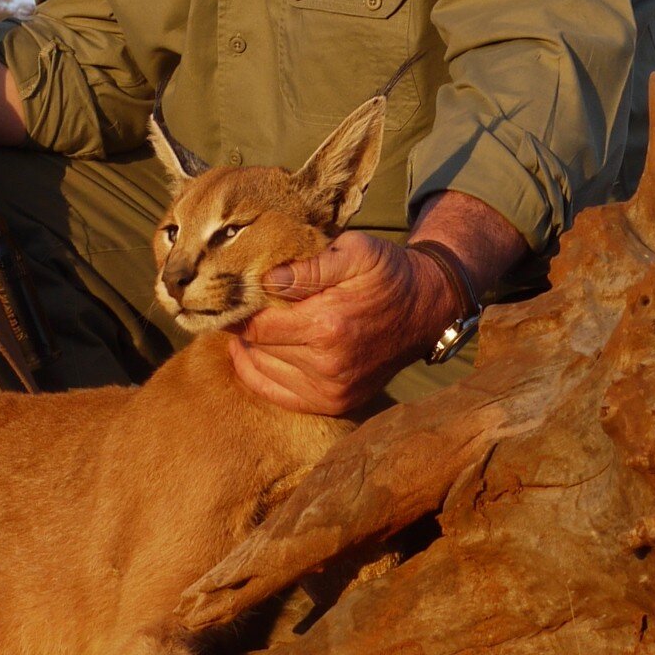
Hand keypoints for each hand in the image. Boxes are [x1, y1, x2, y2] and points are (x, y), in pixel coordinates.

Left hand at [231, 233, 456, 416]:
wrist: (425, 309)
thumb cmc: (387, 274)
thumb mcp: (356, 251)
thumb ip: (309, 265)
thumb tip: (266, 279)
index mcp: (327, 326)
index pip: (256, 326)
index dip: (237, 310)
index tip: (229, 295)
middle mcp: (327, 366)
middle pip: (257, 348)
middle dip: (244, 327)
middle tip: (238, 306)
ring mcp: (332, 390)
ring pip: (263, 371)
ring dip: (251, 348)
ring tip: (251, 325)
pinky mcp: (336, 402)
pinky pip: (278, 394)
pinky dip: (259, 374)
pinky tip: (255, 352)